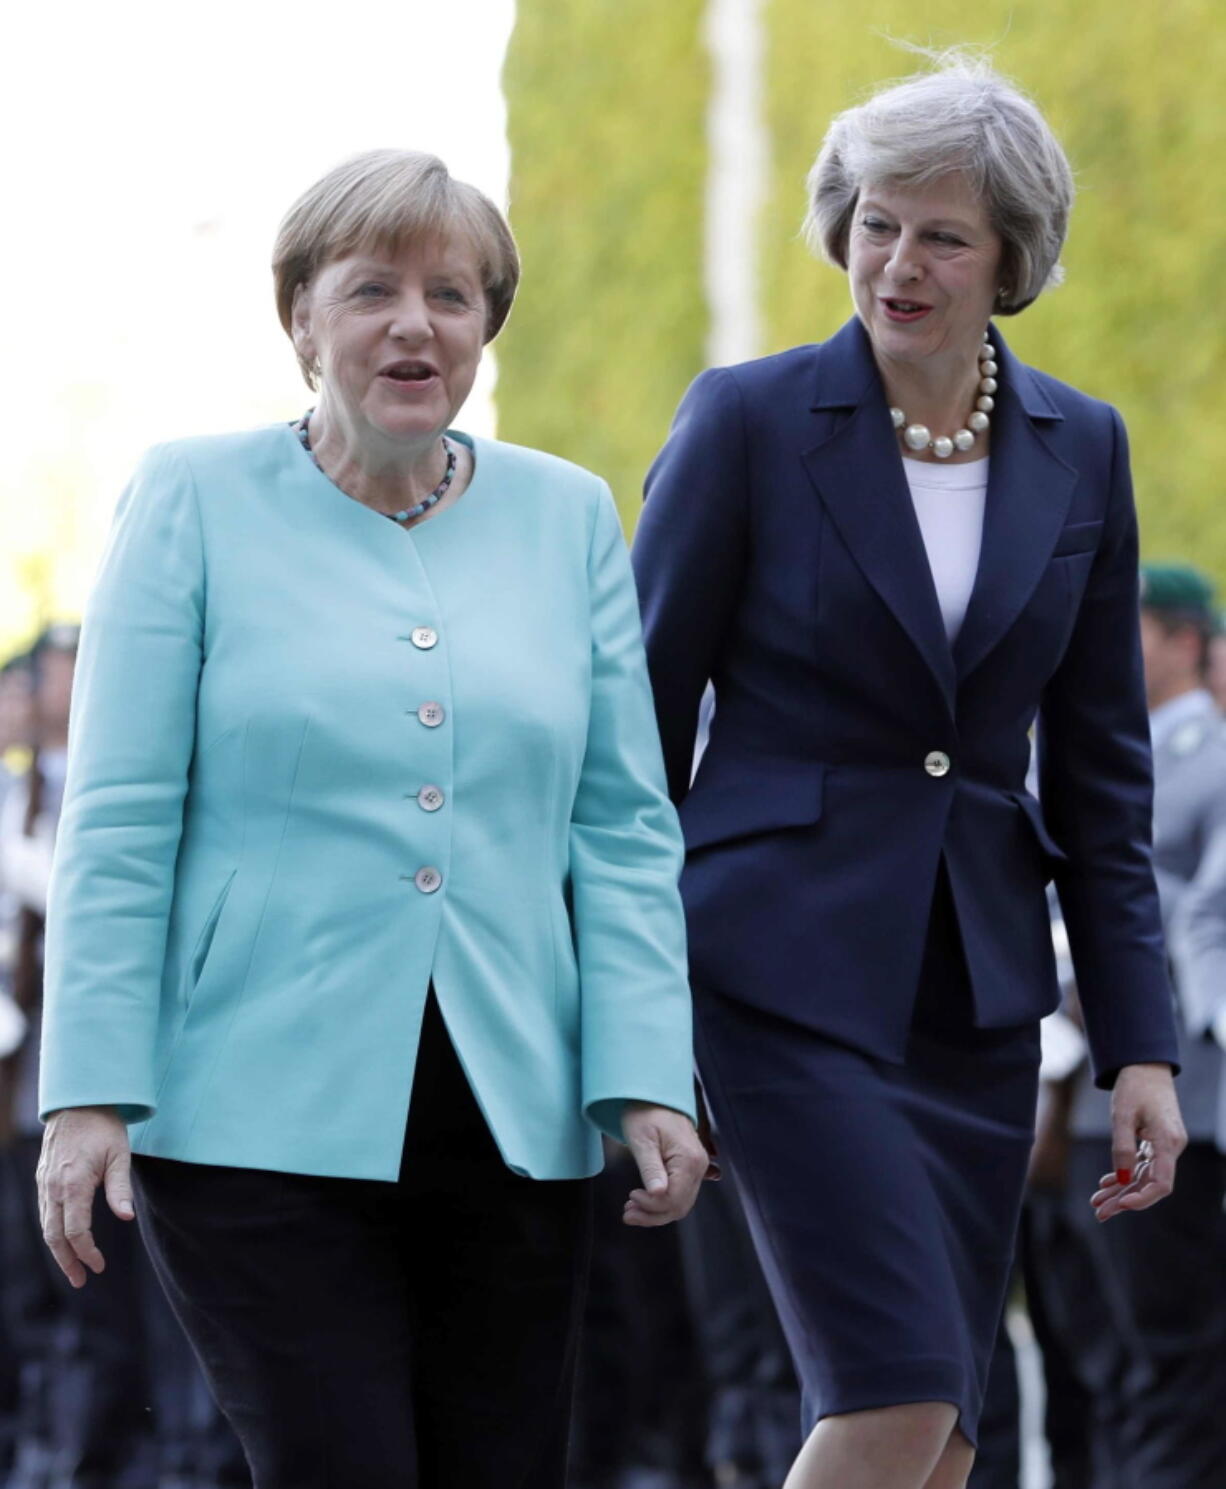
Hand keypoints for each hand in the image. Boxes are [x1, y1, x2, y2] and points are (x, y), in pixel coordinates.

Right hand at [37, 1106, 134, 1286]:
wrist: (78, 1101)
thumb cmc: (104, 1127)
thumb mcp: (120, 1155)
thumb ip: (120, 1188)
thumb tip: (127, 1217)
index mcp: (73, 1183)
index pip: (76, 1231)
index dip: (87, 1252)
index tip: (99, 1266)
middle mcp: (53, 1187)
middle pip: (54, 1236)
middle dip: (67, 1262)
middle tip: (81, 1280)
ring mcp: (44, 1183)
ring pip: (46, 1226)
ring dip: (58, 1250)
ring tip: (72, 1268)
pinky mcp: (42, 1178)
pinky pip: (45, 1212)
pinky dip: (53, 1231)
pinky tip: (65, 1239)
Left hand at [621, 1103, 709, 1226]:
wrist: (654, 1096)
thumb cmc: (646, 1113)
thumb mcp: (642, 1140)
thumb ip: (651, 1168)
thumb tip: (658, 1194)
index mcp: (689, 1160)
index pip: (674, 1198)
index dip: (652, 1206)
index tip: (632, 1198)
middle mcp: (698, 1166)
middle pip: (680, 1206)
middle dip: (653, 1215)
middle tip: (628, 1213)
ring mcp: (697, 1167)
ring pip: (680, 1203)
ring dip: (656, 1212)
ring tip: (632, 1210)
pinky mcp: (690, 1168)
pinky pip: (680, 1194)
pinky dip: (662, 1202)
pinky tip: (645, 1202)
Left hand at [1091, 1063, 1185, 1222]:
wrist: (1145, 1066)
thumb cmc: (1134, 1086)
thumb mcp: (1122, 1116)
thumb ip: (1123, 1148)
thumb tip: (1123, 1179)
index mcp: (1169, 1142)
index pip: (1161, 1183)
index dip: (1142, 1198)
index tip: (1120, 1205)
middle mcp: (1171, 1147)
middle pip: (1150, 1184)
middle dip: (1124, 1200)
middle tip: (1099, 1213)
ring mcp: (1165, 1145)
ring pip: (1144, 1176)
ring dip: (1121, 1190)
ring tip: (1097, 1202)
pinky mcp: (1156, 1141)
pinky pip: (1142, 1164)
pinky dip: (1125, 1174)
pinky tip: (1106, 1184)